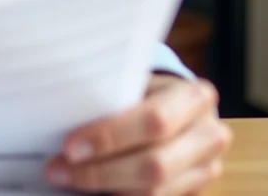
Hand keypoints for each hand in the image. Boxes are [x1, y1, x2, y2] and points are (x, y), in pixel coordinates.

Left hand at [45, 74, 232, 194]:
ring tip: (68, 179)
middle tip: (59, 170)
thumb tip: (63, 115)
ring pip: (154, 193)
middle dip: (100, 172)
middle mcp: (208, 135)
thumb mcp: (135, 83)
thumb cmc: (146, 92)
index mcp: (194, 97)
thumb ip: (112, 98)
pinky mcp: (196, 191)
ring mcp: (207, 169)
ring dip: (104, 189)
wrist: (179, 110)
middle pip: (155, 165)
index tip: (70, 147)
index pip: (154, 122)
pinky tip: (93, 191)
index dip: (110, 137)